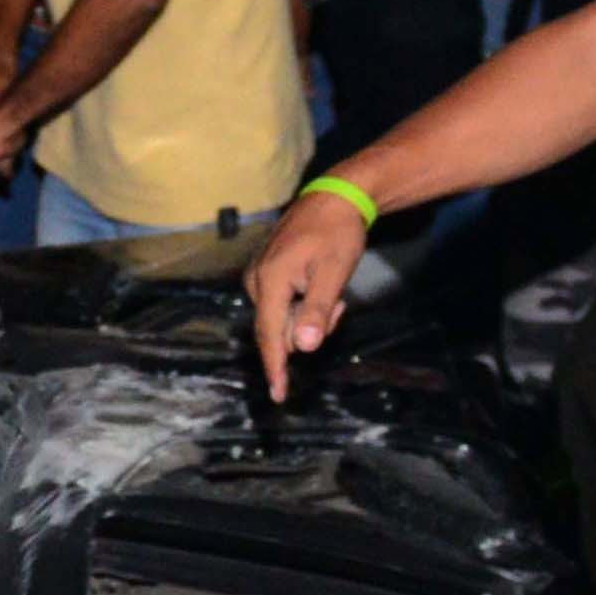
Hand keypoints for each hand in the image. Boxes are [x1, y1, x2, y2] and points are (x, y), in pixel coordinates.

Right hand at [244, 183, 371, 388]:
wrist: (333, 198)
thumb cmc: (338, 234)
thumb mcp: (334, 272)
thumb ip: (318, 310)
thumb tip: (304, 348)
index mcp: (270, 281)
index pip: (271, 335)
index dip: (276, 368)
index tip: (279, 396)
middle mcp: (255, 280)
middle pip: (278, 329)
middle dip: (308, 329)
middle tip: (340, 303)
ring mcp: (256, 275)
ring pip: (282, 318)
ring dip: (308, 315)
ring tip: (333, 290)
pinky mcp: (263, 271)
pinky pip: (280, 303)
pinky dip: (302, 303)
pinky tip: (319, 285)